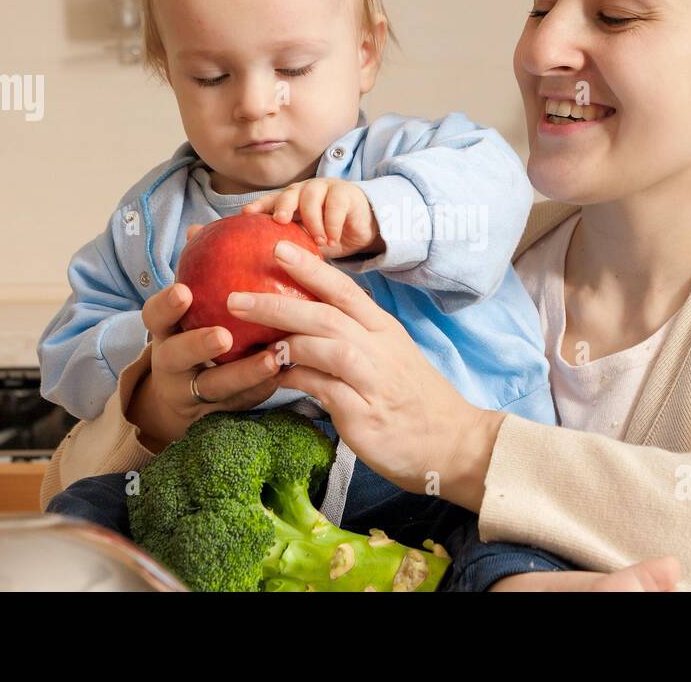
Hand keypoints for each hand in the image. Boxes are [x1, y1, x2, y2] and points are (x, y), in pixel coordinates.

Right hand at [126, 225, 282, 447]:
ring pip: (214, 387)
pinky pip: (243, 402)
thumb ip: (197, 270)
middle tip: (223, 335)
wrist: (183, 396)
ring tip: (272, 359)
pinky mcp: (222, 412)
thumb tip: (198, 227)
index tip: (184, 290)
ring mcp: (194, 393)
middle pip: (175, 357)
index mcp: (165, 332)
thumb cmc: (194, 330)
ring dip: (242, 374)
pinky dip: (264, 388)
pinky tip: (290, 372)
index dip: (165, 305)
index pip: (154, 317)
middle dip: (197, 345)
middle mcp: (172, 364)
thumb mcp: (191, 305)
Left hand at [223, 239, 503, 509]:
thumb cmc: (415, 401)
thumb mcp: (389, 359)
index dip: (310, 267)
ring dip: (284, 338)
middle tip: (236, 295)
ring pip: (326, 346)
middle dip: (278, 301)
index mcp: (384, 330)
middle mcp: (380, 349)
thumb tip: (308, 326)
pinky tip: (272, 377)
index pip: (345, 290)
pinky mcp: (364, 414)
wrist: (455, 444)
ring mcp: (373, 380)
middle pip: (326, 314)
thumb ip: (354, 339)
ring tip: (247, 336)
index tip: (277, 247)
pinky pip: (322, 389)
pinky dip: (295, 379)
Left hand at [243, 178, 382, 259]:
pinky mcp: (346, 193)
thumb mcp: (306, 244)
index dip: (259, 205)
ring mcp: (325, 189)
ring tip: (318, 242)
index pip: (271, 200)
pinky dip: (332, 223)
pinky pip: (335, 204)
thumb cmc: (328, 236)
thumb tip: (267, 271)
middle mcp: (304, 192)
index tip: (246, 215)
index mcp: (291, 202)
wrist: (361, 228)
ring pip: (311, 196)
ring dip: (312, 220)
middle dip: (283, 205)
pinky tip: (333, 240)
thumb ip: (289, 249)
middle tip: (281, 221)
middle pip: (289, 193)